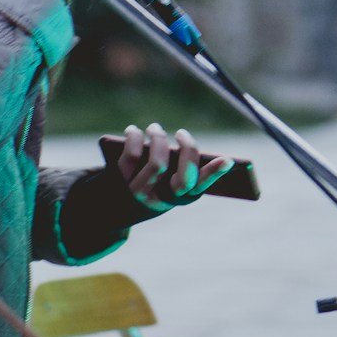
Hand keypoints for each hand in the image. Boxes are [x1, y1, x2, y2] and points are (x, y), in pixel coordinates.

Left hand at [113, 123, 234, 212]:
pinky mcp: (119, 180)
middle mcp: (160, 199)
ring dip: (159, 139)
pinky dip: (134, 138)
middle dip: (187, 151)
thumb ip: (176, 165)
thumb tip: (186, 145)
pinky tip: (134, 131)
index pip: (199, 188)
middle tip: (182, 133)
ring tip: (155, 129)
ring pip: (157, 164)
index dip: (214, 175)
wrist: (109, 207)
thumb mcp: (163, 181)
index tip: (227, 160)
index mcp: (176, 199)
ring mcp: (140, 191)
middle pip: (183, 179)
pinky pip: (131, 155)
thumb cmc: (146, 186)